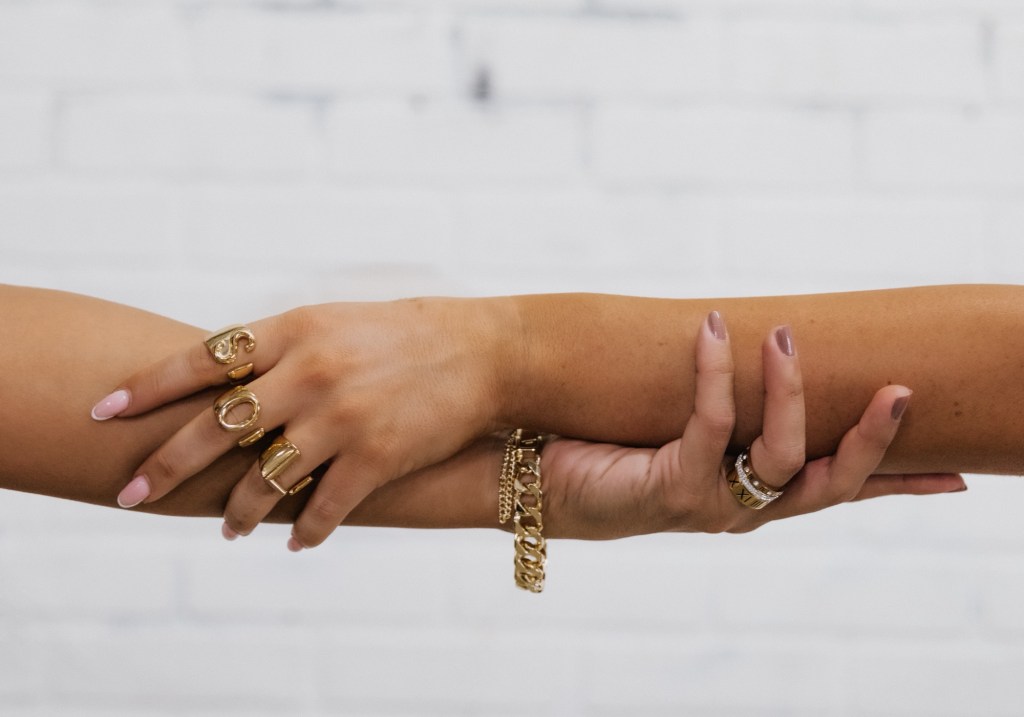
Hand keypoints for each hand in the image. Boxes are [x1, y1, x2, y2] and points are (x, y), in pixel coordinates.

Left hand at [91, 298, 514, 548]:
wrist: (485, 352)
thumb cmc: (407, 334)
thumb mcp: (335, 323)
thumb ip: (282, 348)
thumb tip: (226, 380)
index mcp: (295, 332)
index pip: (203, 360)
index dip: (148, 387)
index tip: (104, 409)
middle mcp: (310, 374)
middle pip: (216, 428)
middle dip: (167, 465)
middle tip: (132, 494)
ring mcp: (342, 418)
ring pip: (264, 480)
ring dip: (239, 512)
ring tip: (229, 529)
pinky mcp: (376, 458)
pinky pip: (323, 508)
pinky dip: (305, 532)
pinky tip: (294, 543)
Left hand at [537, 312, 963, 538]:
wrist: (544, 481)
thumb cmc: (617, 447)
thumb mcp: (687, 426)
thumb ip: (728, 403)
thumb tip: (757, 340)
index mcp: (757, 497)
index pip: (841, 491)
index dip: (898, 485)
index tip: (960, 479)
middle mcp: (745, 509)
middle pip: (831, 485)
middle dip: (872, 442)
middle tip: (899, 390)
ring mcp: (713, 505)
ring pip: (783, 456)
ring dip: (791, 391)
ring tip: (782, 336)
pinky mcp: (674, 487)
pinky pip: (712, 424)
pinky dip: (716, 373)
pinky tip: (712, 328)